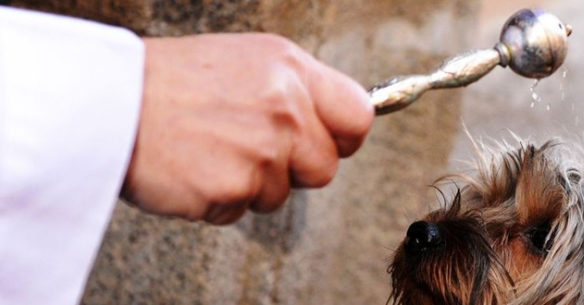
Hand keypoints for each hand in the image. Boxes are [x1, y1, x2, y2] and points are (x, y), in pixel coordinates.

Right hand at [120, 33, 372, 223]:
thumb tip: (332, 119)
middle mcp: (284, 110)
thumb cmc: (171, 80)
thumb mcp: (248, 60)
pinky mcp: (231, 188)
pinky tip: (195, 168)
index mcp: (291, 70)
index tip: (329, 142)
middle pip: (325, 167)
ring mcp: (260, 151)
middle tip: (252, 149)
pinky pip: (241, 211)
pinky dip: (218, 200)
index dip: (344, 137)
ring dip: (251, 184)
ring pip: (281, 194)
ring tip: (213, 150)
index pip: (358, 116)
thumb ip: (295, 89)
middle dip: (294, 168)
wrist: (110, 100)